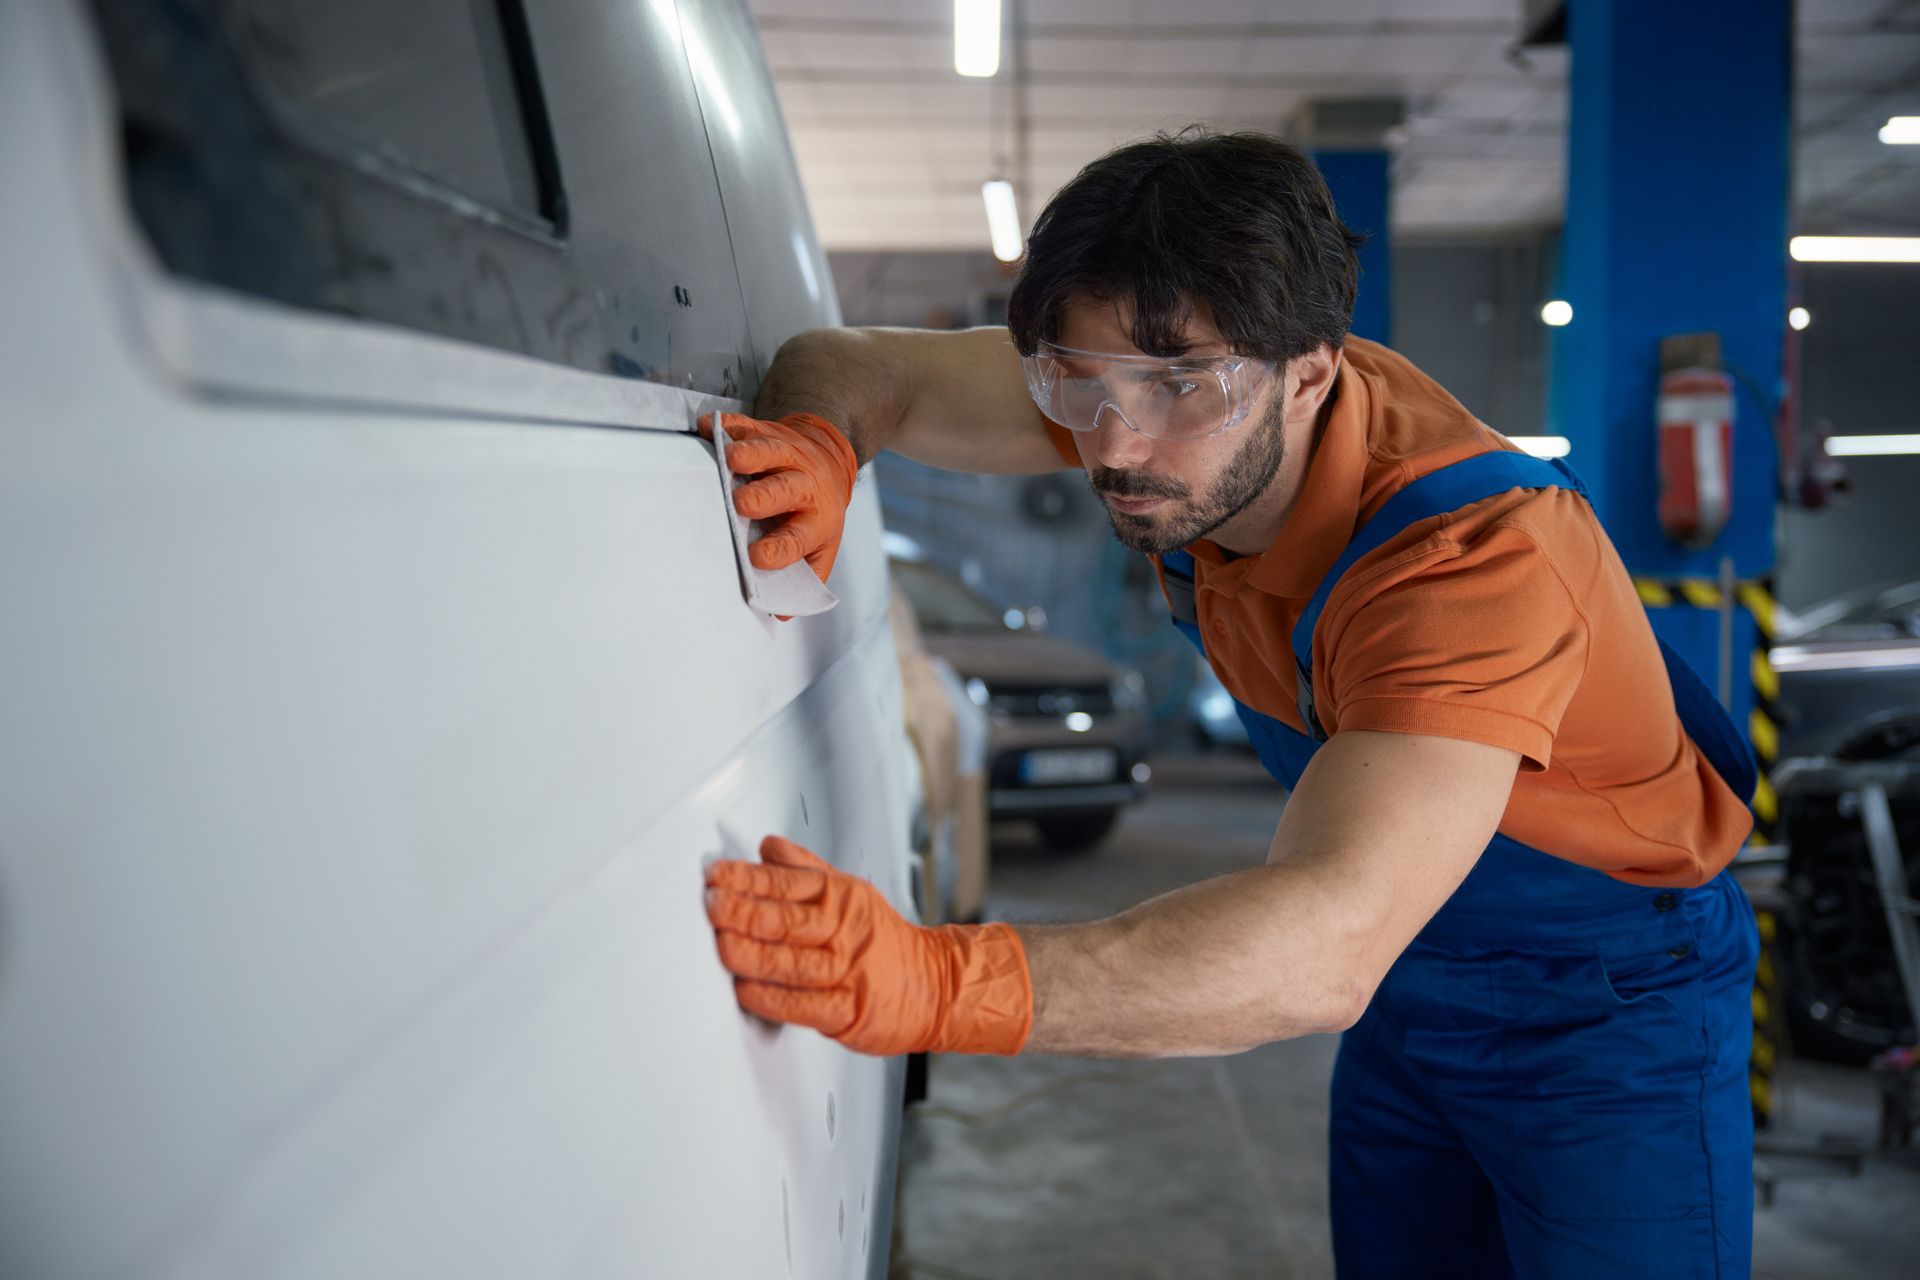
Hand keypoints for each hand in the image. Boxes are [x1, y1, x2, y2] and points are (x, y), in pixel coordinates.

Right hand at [698, 412, 858, 584]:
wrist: (827, 457)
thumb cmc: (815, 512)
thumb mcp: (822, 546)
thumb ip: (805, 579)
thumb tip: (781, 614)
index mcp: (817, 518)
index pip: (799, 538)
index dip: (780, 548)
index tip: (757, 557)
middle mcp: (805, 484)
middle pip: (787, 489)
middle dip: (765, 496)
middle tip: (742, 503)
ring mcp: (786, 454)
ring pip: (771, 450)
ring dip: (751, 453)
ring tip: (730, 458)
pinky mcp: (767, 430)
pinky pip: (747, 425)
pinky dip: (728, 425)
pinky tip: (708, 427)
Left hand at [704, 835, 1031, 1056]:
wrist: (936, 985)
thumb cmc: (884, 940)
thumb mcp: (850, 892)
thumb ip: (804, 870)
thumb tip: (769, 847)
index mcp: (842, 898)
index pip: (788, 883)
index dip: (747, 878)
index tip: (715, 876)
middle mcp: (843, 932)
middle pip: (788, 919)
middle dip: (744, 911)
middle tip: (711, 904)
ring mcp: (846, 972)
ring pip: (793, 962)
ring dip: (753, 953)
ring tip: (722, 943)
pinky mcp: (847, 1012)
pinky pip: (804, 1005)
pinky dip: (773, 998)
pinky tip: (747, 989)